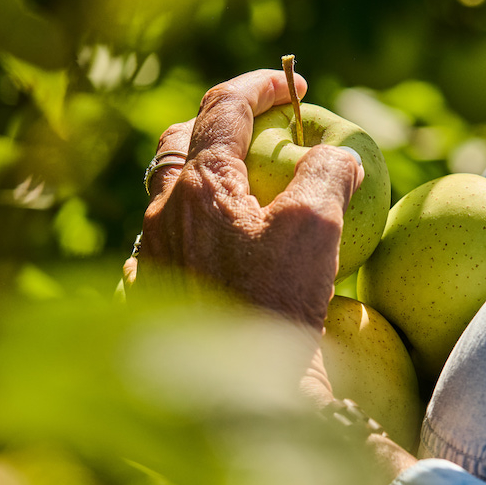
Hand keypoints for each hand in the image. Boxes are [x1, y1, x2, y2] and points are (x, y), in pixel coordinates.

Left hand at [125, 68, 364, 331]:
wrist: (230, 401)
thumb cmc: (274, 307)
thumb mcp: (315, 230)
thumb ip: (326, 175)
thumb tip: (337, 153)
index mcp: (200, 184)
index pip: (223, 107)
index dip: (261, 85)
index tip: (292, 84)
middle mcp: (162, 214)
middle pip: (178, 144)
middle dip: (214, 125)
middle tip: (253, 130)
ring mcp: (149, 258)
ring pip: (162, 198)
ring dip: (195, 180)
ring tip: (232, 192)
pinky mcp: (148, 298)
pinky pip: (156, 248)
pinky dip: (183, 233)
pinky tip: (202, 254)